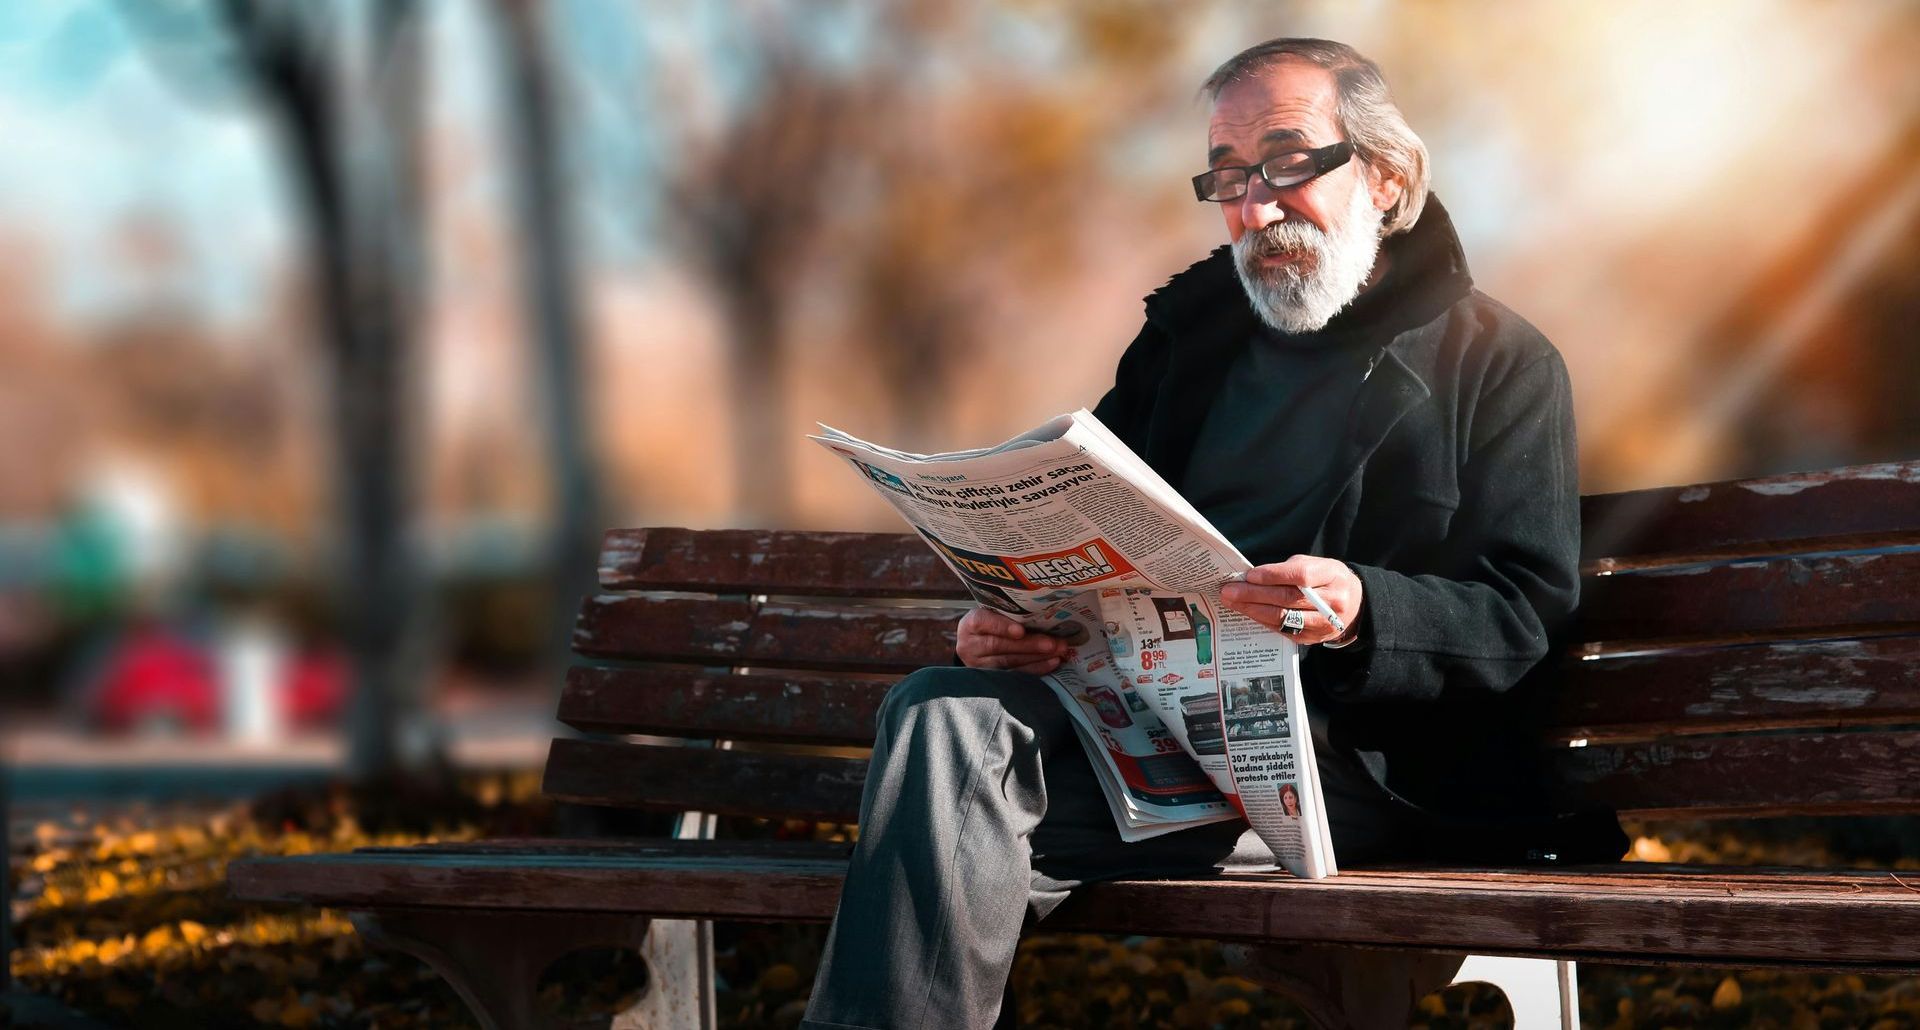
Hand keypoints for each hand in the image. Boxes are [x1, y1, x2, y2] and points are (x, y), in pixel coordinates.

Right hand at [955, 606, 1065, 673]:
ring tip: (1057, 653)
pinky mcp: (990, 679)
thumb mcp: (992, 614)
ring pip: (1008, 662)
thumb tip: (1043, 615)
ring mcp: (978, 666)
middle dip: (1029, 645)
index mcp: (970, 624)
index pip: (982, 623)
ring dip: (1036, 658)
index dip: (1002, 627)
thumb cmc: (990, 624)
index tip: (1020, 630)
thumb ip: (1008, 614)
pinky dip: (1035, 669)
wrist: (976, 644)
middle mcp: (969, 646)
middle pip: (999, 645)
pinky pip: (1015, 676)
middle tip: (1052, 643)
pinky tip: (1051, 663)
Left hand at [1219, 555, 1362, 645]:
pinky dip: (1264, 621)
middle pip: (1288, 599)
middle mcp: (1332, 603)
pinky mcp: (1314, 638)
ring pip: (1284, 618)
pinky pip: (1284, 630)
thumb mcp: (1316, 564)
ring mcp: (1324, 624)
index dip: (1273, 576)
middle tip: (1229, 591)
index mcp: (1333, 577)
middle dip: (1254, 595)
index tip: (1249, 575)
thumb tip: (1254, 577)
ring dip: (1254, 610)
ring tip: (1232, 602)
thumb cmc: (1327, 579)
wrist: (1355, 605)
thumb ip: (1288, 569)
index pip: (1300, 576)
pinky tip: (1248, 612)